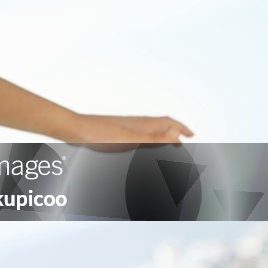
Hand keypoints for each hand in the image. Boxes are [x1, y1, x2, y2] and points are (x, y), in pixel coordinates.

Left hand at [71, 114, 192, 144]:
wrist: (76, 131)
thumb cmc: (100, 135)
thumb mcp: (131, 139)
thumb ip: (154, 139)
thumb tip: (176, 136)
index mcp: (142, 124)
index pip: (168, 122)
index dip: (181, 128)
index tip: (191, 135)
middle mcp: (135, 124)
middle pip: (160, 126)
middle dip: (173, 132)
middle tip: (182, 140)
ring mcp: (125, 128)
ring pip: (148, 130)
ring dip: (160, 136)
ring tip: (166, 144)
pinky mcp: (115, 133)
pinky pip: (137, 135)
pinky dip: (146, 140)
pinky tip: (141, 145)